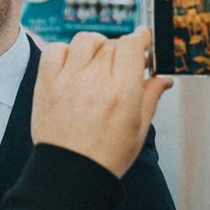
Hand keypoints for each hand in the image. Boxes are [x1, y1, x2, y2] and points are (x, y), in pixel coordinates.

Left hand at [32, 29, 170, 177]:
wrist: (70, 172)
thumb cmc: (108, 154)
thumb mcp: (138, 128)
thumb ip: (150, 96)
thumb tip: (164, 78)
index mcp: (123, 92)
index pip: (132, 45)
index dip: (140, 37)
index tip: (143, 37)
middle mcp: (96, 80)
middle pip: (112, 44)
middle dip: (121, 50)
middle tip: (122, 64)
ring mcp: (68, 80)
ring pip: (85, 40)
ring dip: (96, 45)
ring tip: (98, 61)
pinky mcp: (46, 82)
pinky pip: (55, 50)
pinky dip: (66, 51)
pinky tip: (73, 65)